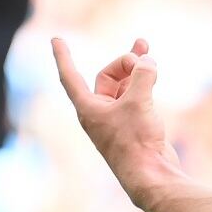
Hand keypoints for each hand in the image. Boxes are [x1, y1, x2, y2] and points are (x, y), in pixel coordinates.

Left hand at [52, 37, 179, 206]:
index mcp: (88, 107)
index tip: (56, 39)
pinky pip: (135, 95)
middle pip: (107, 76)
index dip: (63, 56)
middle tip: (143, 51)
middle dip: (125, 61)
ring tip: (148, 50)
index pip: (70, 76)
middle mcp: (100, 112)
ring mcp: (117, 118)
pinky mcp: (134, 124)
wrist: (150, 173)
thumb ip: (142, 75)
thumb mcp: (139, 100)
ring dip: (136, 69)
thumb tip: (147, 62)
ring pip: (124, 85)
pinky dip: (143, 83)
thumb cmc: (136, 140)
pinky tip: (154, 74)